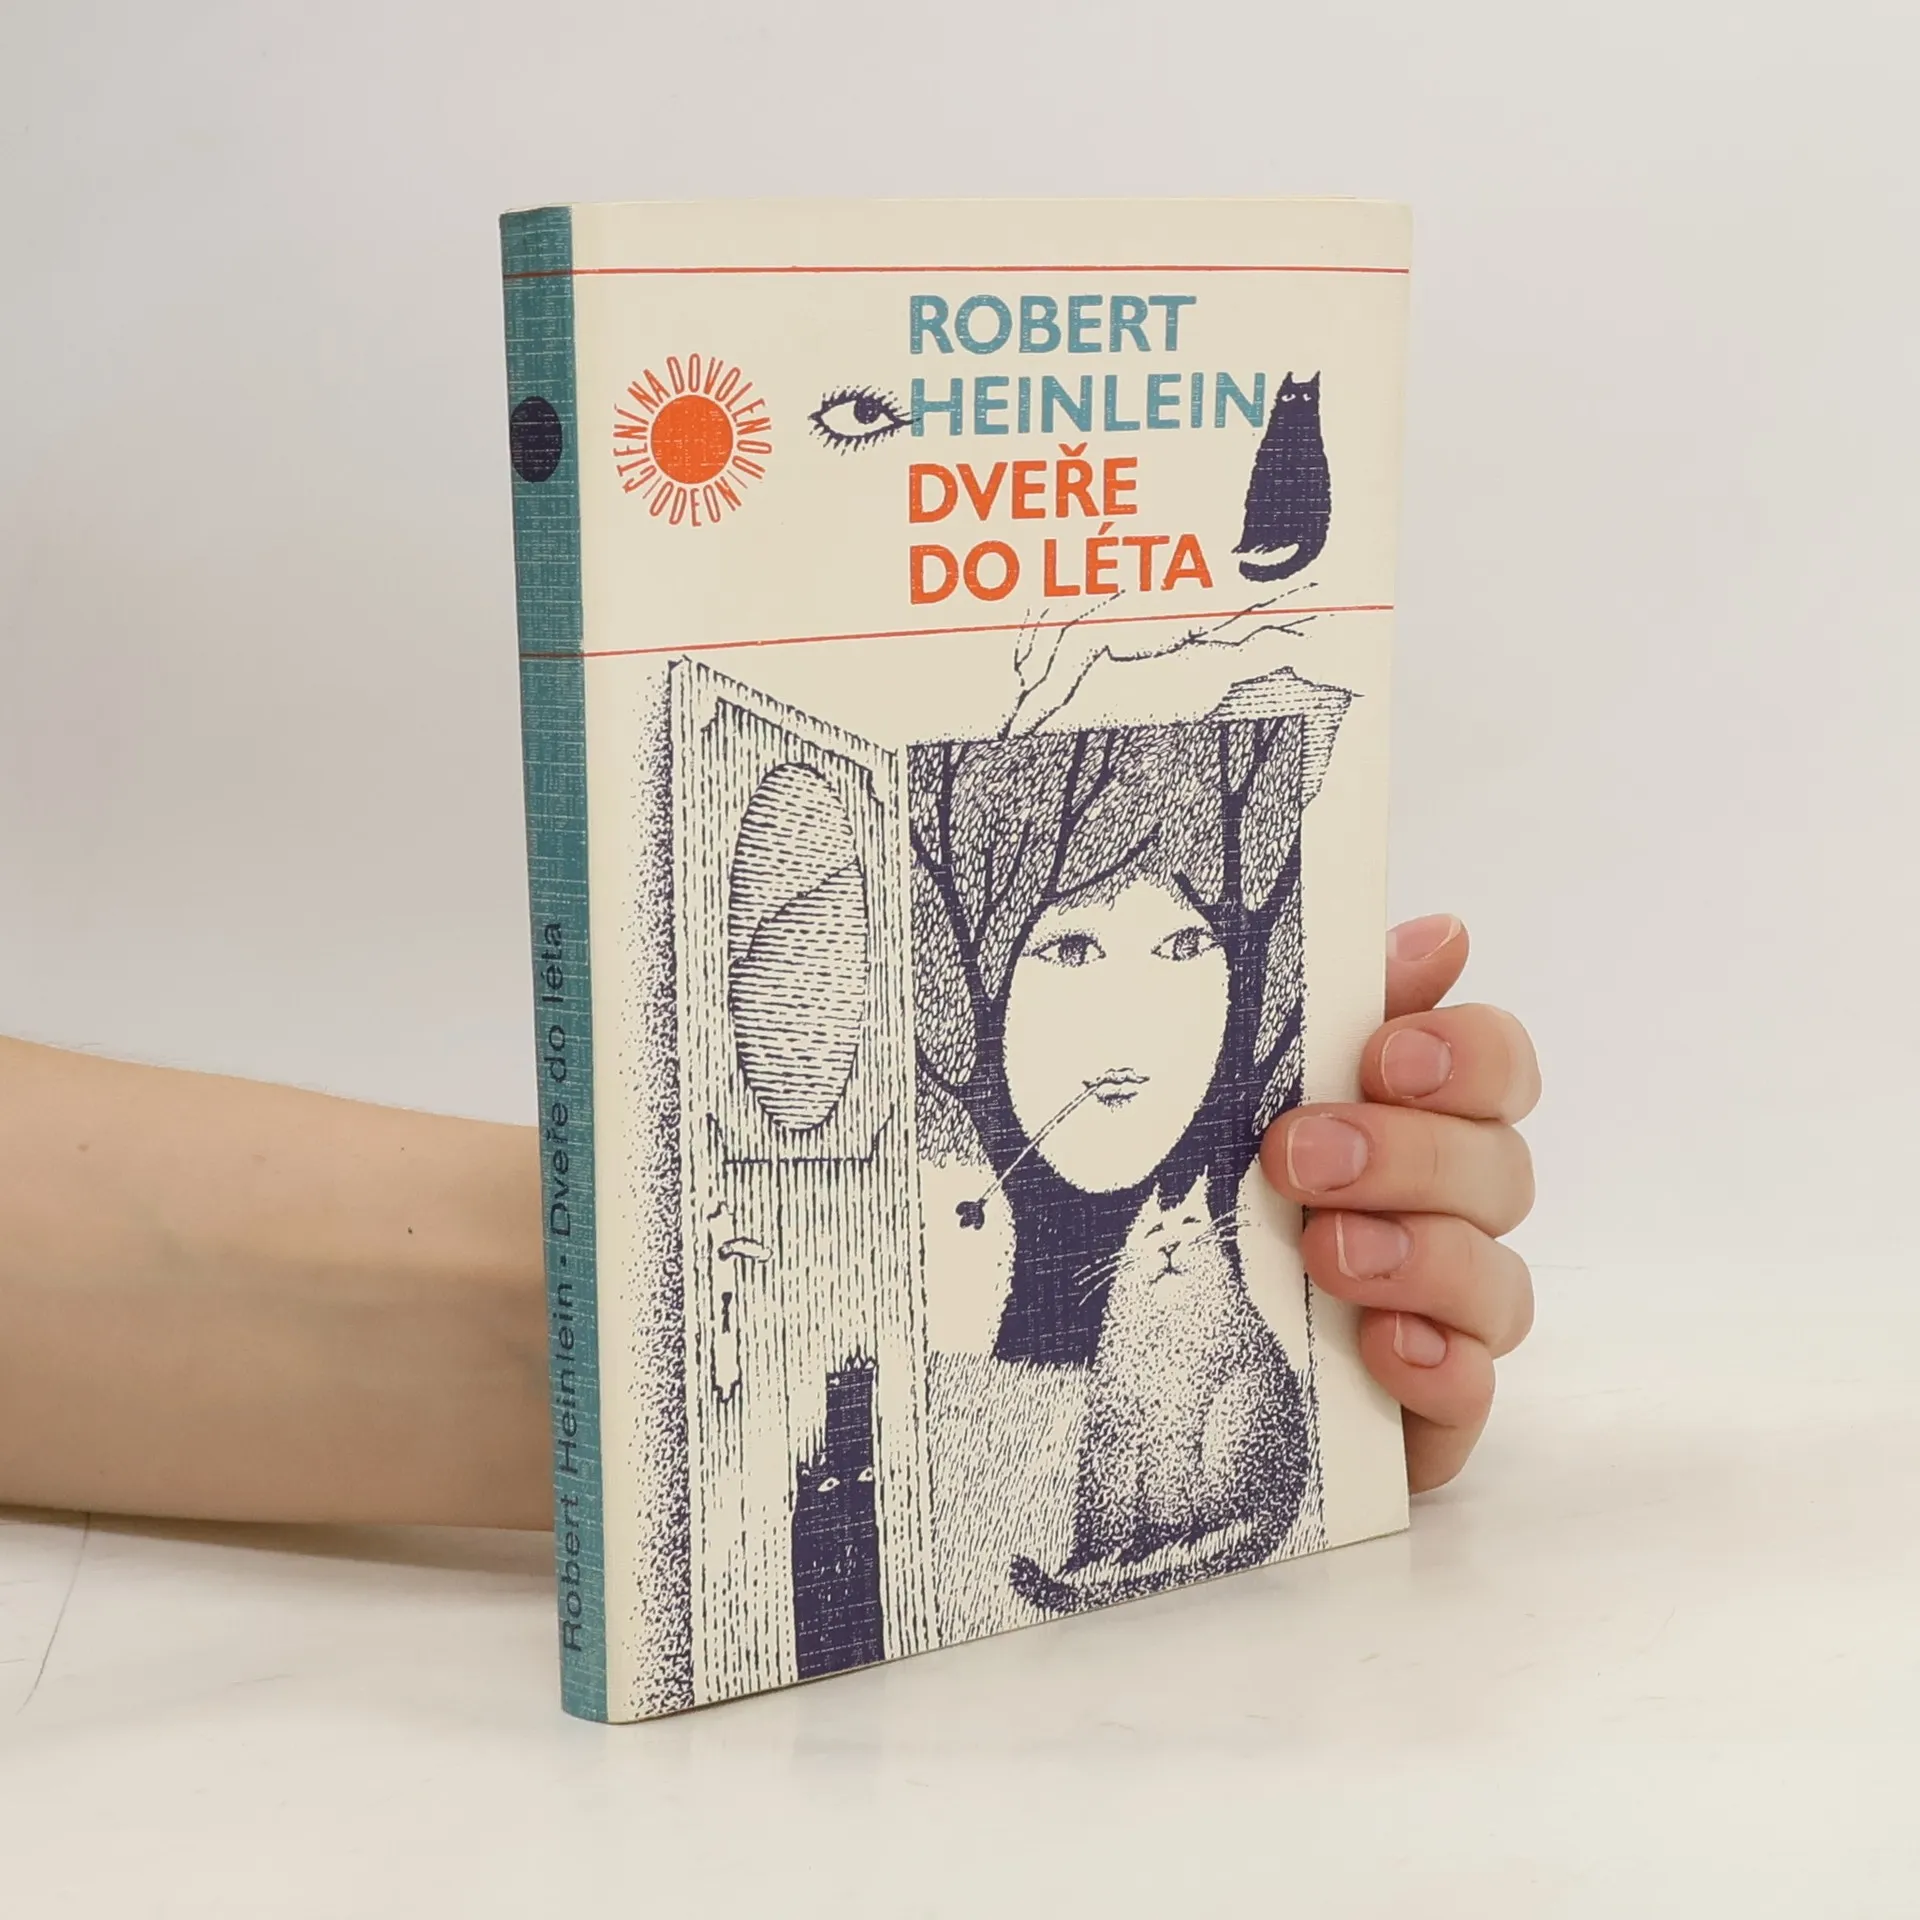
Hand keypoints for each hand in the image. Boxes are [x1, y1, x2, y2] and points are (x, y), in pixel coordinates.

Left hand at [1259, 915, 1538, 1492]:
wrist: (1147, 1353)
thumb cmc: (1215, 1193)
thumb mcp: (1246, 1090)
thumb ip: (1334, 1010)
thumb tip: (1441, 933)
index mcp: (1419, 1117)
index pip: (1498, 1063)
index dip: (1467, 1053)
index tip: (1384, 1056)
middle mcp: (1451, 1208)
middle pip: (1500, 1168)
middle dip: (1407, 1156)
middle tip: (1300, 1158)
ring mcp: (1448, 1312)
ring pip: (1499, 1281)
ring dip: (1419, 1258)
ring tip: (1327, 1255)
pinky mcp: (1427, 1403)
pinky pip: (1472, 1389)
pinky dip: (1436, 1365)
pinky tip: (1381, 1346)